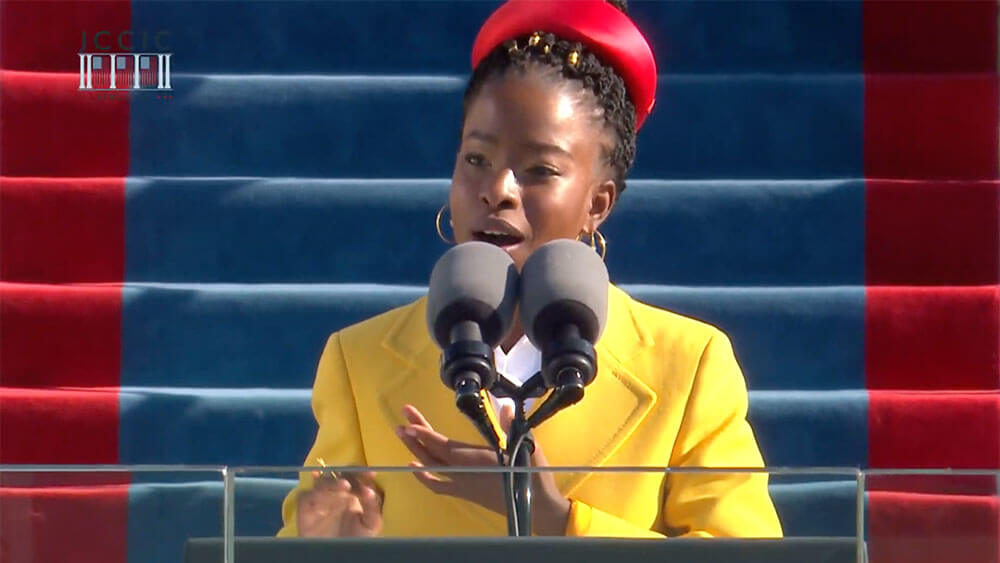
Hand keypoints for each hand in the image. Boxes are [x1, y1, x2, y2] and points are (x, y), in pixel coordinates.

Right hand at [296, 471, 382, 536]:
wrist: (337, 556)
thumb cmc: (356, 538)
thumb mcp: (371, 524)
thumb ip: (372, 508)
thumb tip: (370, 492)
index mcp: (354, 492)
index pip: (357, 476)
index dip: (362, 473)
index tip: (370, 474)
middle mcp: (336, 492)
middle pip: (338, 474)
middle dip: (345, 474)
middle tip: (353, 481)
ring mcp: (320, 498)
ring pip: (322, 482)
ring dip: (332, 483)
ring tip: (344, 486)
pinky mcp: (305, 508)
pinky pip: (306, 496)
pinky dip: (313, 494)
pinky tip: (321, 497)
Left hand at [395, 404, 569, 534]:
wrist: (535, 507)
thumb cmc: (531, 475)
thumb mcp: (526, 446)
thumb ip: (512, 426)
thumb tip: (507, 405)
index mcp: (477, 460)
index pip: (444, 446)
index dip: (425, 434)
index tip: (409, 423)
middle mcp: (464, 472)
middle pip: (433, 453)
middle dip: (416, 435)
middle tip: (402, 418)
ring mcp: (462, 484)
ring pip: (431, 467)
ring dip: (416, 450)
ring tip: (403, 434)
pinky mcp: (464, 492)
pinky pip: (437, 485)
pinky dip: (423, 476)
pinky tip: (413, 466)